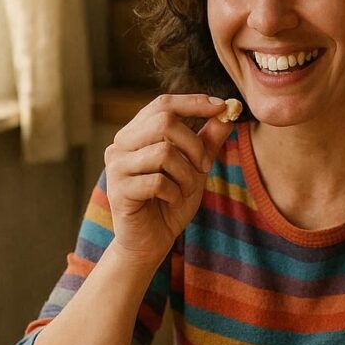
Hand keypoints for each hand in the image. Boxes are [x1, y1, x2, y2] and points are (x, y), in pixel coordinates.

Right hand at [103, 93, 233, 262]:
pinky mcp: (119, 190)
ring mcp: (116, 167)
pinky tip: (172, 200)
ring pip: (164, 152)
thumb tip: (227, 112)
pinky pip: (158, 181)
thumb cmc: (171, 202)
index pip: (163, 104)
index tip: (222, 106)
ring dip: (187, 174)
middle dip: (194, 145)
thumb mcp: (195, 168)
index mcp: (136, 134)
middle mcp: (121, 145)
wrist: (151, 242)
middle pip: (164, 121)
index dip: (193, 102)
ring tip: (186, 190)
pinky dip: (175, 192)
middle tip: (205, 167)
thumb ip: (207, 141)